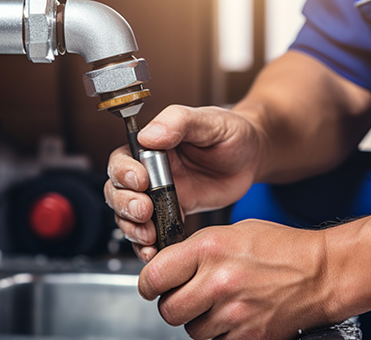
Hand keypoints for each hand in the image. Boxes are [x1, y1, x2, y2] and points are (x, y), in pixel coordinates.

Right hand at [104, 105, 264, 259]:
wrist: (252, 157)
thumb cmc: (231, 132)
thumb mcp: (209, 120)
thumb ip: (178, 122)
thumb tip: (148, 135)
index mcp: (152, 145)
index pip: (122, 159)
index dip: (124, 172)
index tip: (141, 180)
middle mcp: (151, 170)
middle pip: (118, 191)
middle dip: (125, 204)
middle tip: (144, 211)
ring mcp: (160, 194)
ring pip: (128, 215)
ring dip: (131, 228)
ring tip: (148, 235)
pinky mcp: (174, 213)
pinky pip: (152, 231)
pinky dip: (148, 245)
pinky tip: (155, 249)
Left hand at [138, 220, 336, 339]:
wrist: (321, 272)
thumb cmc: (279, 248)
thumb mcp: (230, 232)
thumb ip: (194, 251)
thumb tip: (165, 267)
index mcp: (209, 249)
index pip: (153, 277)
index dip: (149, 283)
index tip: (153, 285)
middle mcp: (219, 281)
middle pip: (167, 310)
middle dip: (173, 304)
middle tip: (187, 296)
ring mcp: (234, 313)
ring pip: (191, 331)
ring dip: (199, 321)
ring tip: (219, 303)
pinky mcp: (249, 337)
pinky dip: (221, 334)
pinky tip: (235, 315)